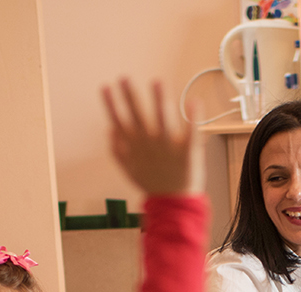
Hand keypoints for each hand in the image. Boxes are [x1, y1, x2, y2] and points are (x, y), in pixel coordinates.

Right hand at [102, 79, 198, 195]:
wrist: (173, 203)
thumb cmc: (152, 182)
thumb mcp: (128, 168)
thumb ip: (117, 149)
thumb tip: (109, 128)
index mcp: (135, 146)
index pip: (120, 121)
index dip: (112, 104)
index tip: (106, 87)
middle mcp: (150, 144)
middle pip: (138, 116)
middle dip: (130, 96)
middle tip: (125, 78)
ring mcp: (169, 148)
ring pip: (162, 120)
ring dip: (159, 100)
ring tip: (157, 82)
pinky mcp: (189, 152)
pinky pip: (191, 133)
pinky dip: (193, 118)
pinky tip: (194, 101)